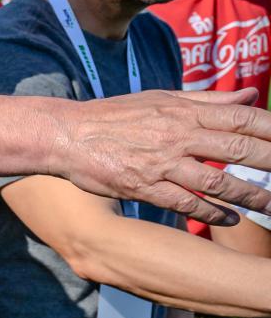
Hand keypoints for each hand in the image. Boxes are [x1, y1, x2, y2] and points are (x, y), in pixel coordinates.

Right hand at [63, 87, 270, 224]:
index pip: (242, 119)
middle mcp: (178, 135)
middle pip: (238, 149)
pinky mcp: (142, 186)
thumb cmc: (114, 115)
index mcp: (184, 111)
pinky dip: (211, 213)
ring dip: (250, 196)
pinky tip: (230, 220)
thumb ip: (209, 100)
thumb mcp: (162, 99)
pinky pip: (184, 202)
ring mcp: (161, 162)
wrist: (66, 134)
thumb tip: (251, 97)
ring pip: (216, 181)